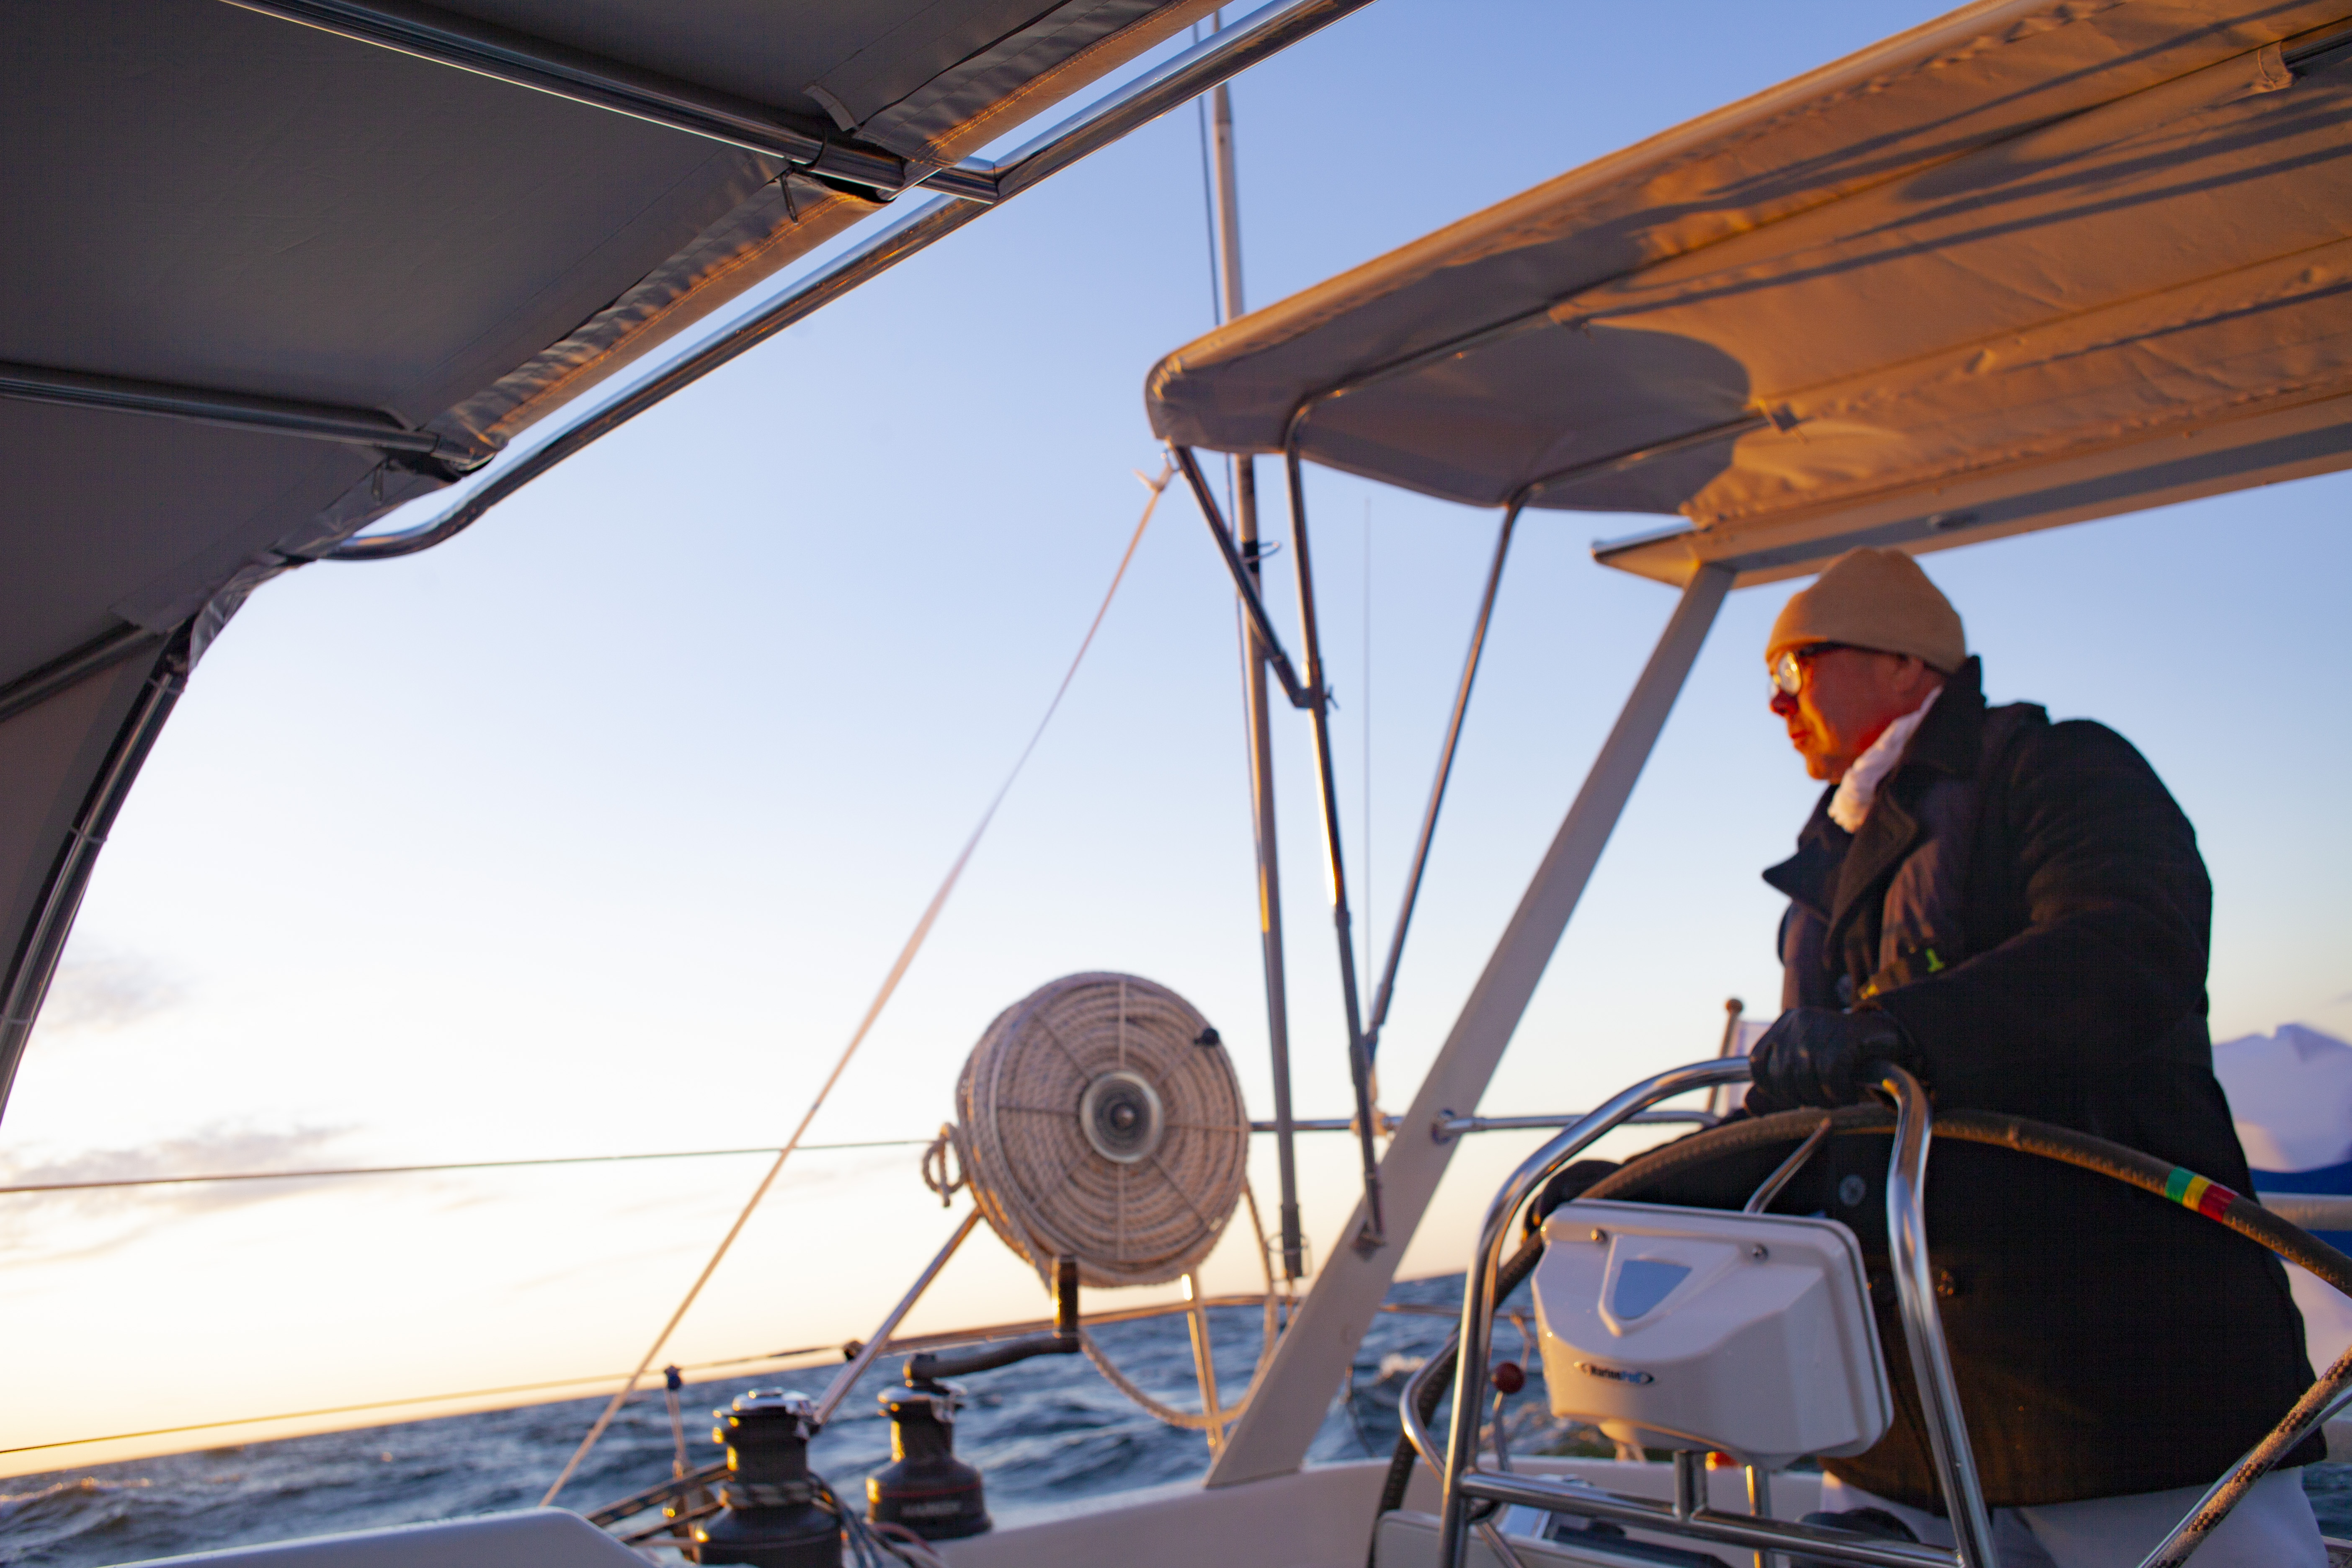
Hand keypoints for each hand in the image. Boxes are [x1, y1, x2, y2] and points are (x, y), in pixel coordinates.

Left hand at [1744, 1007, 1924, 1112]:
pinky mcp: (1844, 1035)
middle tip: (1823, 1099)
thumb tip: (1749, 1107)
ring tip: (1838, 1097)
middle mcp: (1797, 1021)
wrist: (1886, 1037)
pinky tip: (1849, 1094)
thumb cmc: (1842, 1057)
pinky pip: (1831, 1075)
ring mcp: (1820, 1025)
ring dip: (1823, 1098)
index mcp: (1783, 1025)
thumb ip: (1776, 1087)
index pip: (1757, 1063)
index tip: (1791, 1097)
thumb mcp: (1806, 1070)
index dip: (1770, 1088)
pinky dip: (1840, 1092)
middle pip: (1781, 1075)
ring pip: (1805, 1077)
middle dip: (1801, 1098)